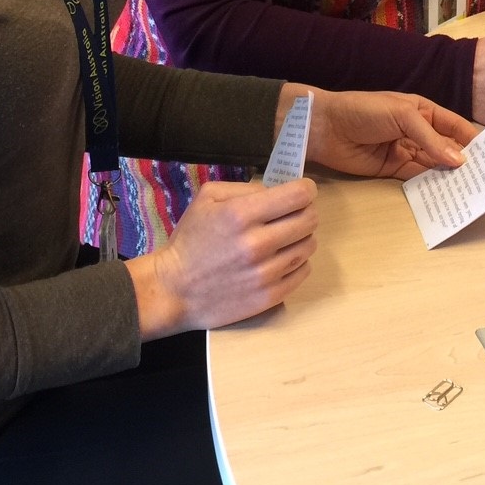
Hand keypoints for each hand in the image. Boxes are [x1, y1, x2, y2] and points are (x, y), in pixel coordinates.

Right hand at [128, 178, 316, 338]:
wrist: (174, 290)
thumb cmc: (190, 241)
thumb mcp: (207, 199)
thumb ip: (244, 188)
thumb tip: (276, 192)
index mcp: (241, 215)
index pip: (298, 195)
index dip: (306, 189)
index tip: (302, 191)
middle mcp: (258, 243)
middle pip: (309, 219)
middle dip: (306, 211)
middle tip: (294, 214)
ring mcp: (266, 273)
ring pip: (309, 245)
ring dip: (302, 237)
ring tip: (285, 237)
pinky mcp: (270, 296)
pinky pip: (303, 271)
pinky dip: (298, 261)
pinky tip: (282, 258)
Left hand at [283, 86, 473, 180]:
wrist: (325, 127)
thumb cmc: (364, 110)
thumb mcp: (402, 116)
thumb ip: (431, 139)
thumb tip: (460, 161)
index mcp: (424, 112)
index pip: (456, 127)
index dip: (476, 140)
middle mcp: (419, 132)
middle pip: (449, 149)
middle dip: (467, 162)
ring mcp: (407, 152)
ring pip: (436, 167)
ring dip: (451, 178)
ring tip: (473, 191)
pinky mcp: (394, 171)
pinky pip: (418, 180)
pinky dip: (432, 187)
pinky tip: (447, 196)